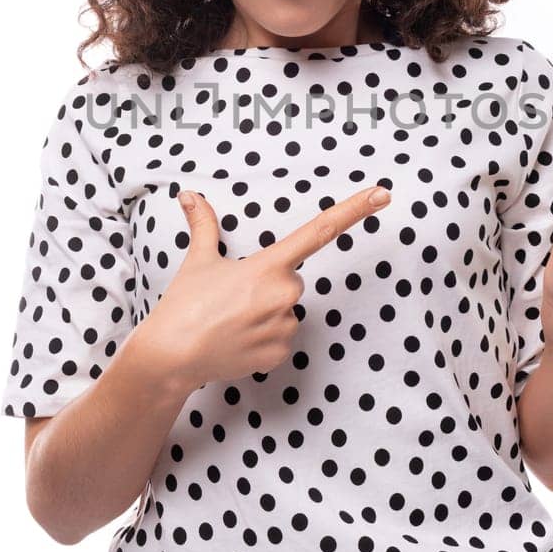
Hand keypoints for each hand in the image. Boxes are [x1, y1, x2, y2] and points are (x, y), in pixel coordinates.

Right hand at [140, 184, 392, 390]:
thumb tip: (190, 195)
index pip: (320, 230)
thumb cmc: (185, 305)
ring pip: (287, 311)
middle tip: (235, 296)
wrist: (171, 356)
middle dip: (269, 285)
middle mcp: (284, 294)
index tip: (381, 195)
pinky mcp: (281, 354)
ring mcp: (285, 326)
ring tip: (232, 321)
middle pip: (291, 281)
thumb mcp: (198, 260)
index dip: (354, 210)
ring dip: (266, 314)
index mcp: (269, 266)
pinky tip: (238, 340)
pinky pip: (282, 338)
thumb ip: (203, 225)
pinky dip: (264, 339)